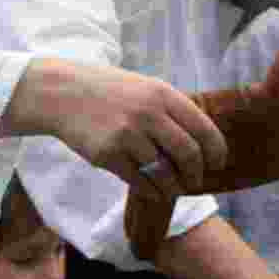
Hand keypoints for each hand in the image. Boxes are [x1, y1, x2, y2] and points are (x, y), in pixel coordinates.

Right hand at [1, 57, 226, 204]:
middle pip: (188, 155)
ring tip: (171, 188)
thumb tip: (202, 142)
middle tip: (193, 181)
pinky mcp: (108, 155)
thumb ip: (172, 109)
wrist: (62, 94)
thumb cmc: (109, 92)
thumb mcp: (144, 87)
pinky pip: (139, 182)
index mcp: (162, 94)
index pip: (204, 130)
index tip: (216, 164)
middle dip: (195, 174)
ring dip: (172, 187)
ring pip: (164, 174)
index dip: (215, 153)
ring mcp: (127, 135)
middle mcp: (148, 113)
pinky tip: (150, 188)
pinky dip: (150, 190)